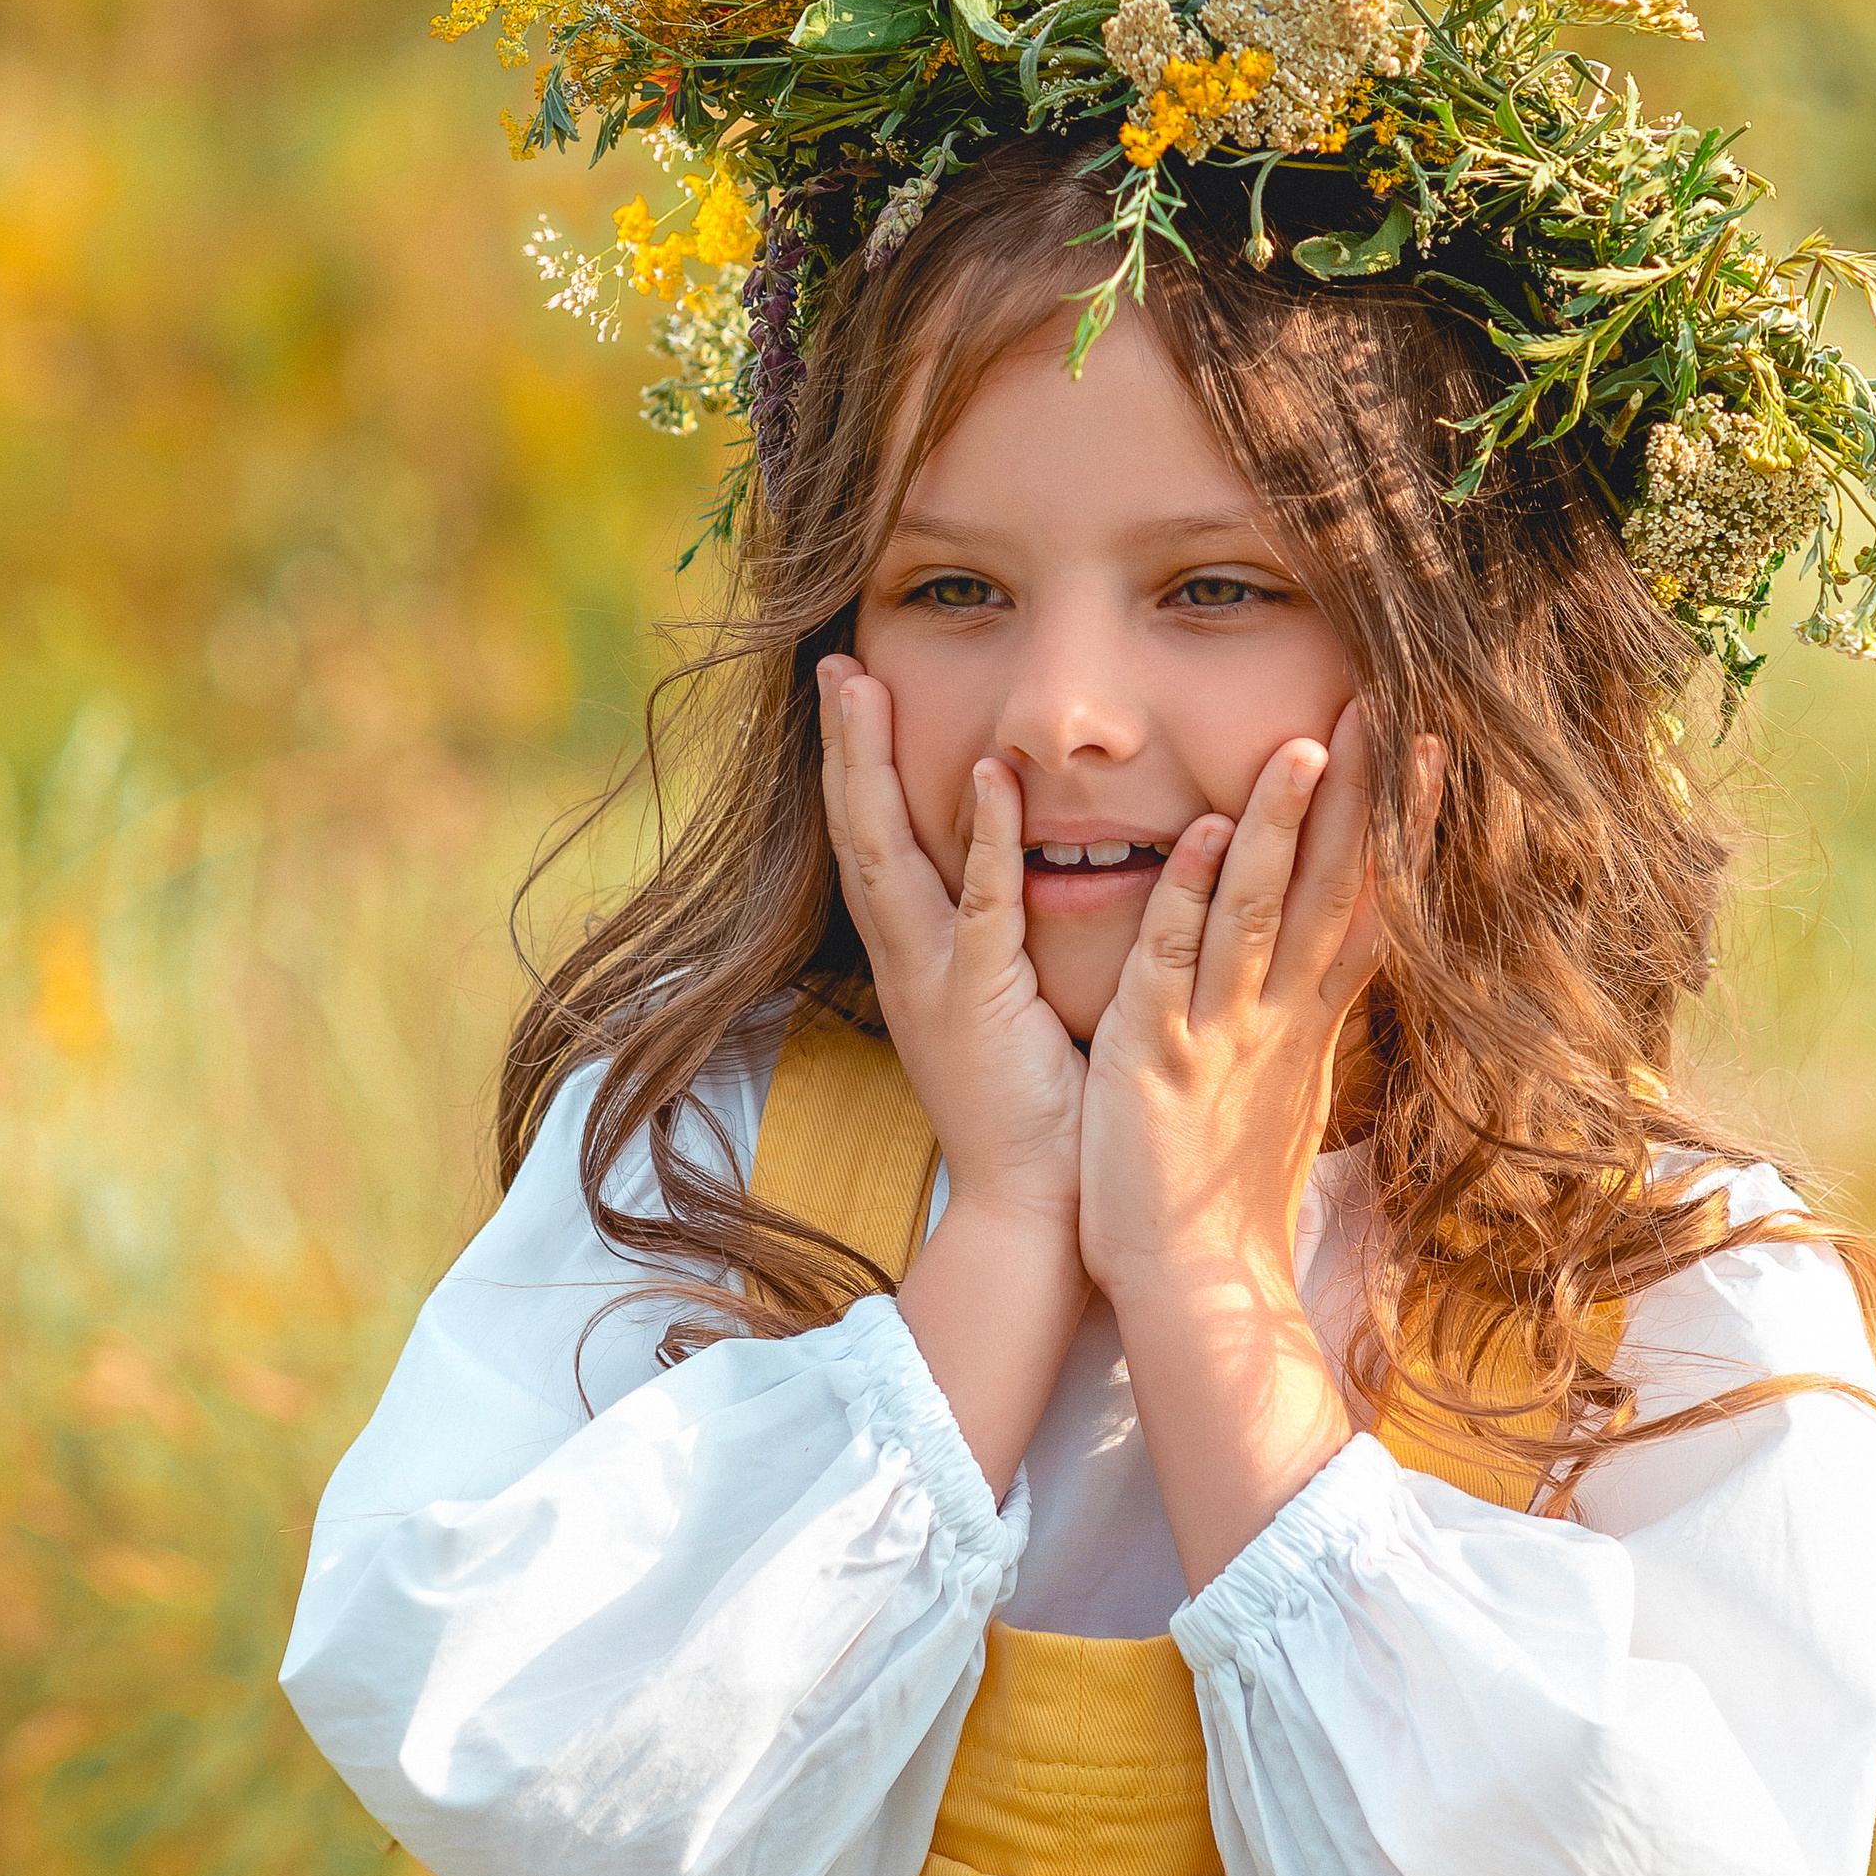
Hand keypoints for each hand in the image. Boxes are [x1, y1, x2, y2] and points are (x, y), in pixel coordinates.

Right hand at [817, 658, 1083, 1235]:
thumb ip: (1014, 945)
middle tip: (833, 663)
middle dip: (842, 746)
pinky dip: (980, 840)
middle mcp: (910, 962)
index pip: (874, 845)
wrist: (1034, 1213)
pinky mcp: (980, 1004)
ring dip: (872, 767)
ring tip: (863, 686)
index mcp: (918, 962)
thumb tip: (1041, 880)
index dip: (856, 768)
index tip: (852, 692)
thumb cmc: (1042, 1116)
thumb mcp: (1015, 1011)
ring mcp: (936, 981)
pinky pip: (979, 907)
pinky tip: (987, 775)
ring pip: (888, 854)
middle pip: (855, 832)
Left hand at [1079, 700, 1381, 1309]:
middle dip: (1361, 798)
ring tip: (1305, 745)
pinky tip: (1205, 835)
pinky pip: (1175, 964)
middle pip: (1332, 890)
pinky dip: (1191, 898)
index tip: (1429, 749)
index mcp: (1306, 1023)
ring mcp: (1222, 1037)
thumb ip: (1300, 1020)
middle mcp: (1278, 1019)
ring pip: (1259, 912)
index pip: (1366, 902)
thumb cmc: (1225, 1196)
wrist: (1196, 1290)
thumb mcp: (1280, 1091)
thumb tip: (1332, 969)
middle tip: (1389, 708)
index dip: (1397, 827)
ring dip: (1283, 828)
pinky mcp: (1158, 1061)